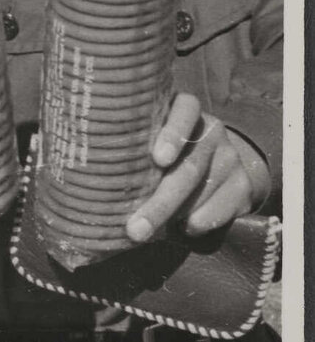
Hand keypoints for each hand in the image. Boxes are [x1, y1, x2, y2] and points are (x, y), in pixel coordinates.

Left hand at [126, 92, 270, 242]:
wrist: (216, 166)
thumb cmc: (159, 154)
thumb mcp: (148, 142)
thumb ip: (132, 153)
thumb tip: (97, 190)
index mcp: (182, 110)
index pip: (184, 110)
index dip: (173, 134)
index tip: (158, 159)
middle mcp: (210, 130)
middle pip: (189, 166)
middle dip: (160, 201)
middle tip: (134, 228)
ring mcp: (230, 156)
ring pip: (202, 190)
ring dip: (173, 215)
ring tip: (145, 231)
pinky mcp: (244, 184)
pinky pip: (223, 207)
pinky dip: (200, 221)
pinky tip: (183, 228)